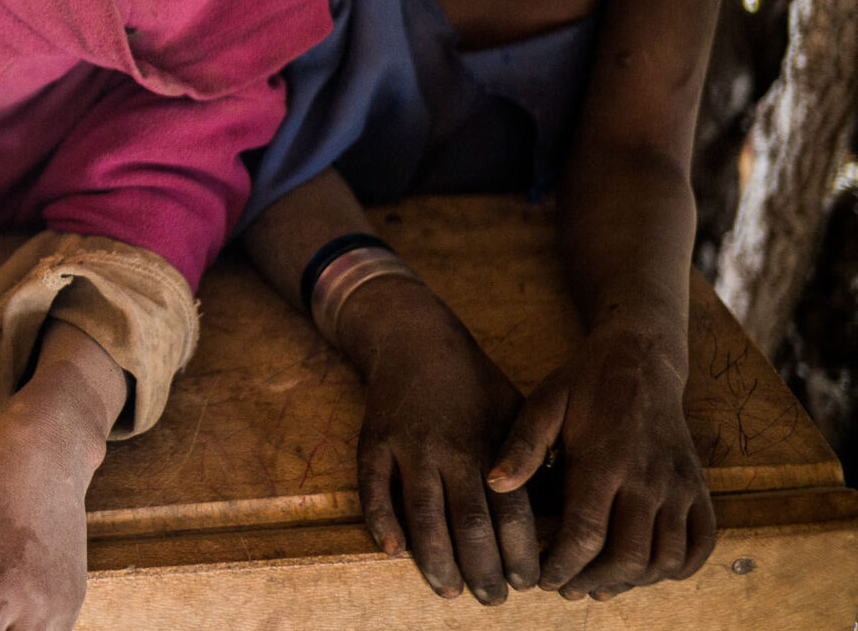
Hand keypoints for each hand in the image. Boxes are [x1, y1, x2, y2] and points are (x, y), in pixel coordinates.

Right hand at [348, 280, 539, 603]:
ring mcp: (408, 446)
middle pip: (469, 523)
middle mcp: (450, 449)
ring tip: (449, 590)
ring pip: (423, 515)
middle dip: (483, 569)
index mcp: (489, 444)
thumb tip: (562, 510)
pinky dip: (381, 521)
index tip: (528, 583)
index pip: (512, 512)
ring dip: (437, 560)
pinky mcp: (374, 442)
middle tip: (491, 599)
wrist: (413, 336)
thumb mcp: (515, 410)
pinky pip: (373, 489)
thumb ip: (533, 459)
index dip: (520, 553)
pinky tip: (393, 551)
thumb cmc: (473, 382)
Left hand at [488, 325, 712, 600]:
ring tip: (600, 583)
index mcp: (605, 461)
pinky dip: (679, 567)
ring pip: (666, 558)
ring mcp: (679, 486)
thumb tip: (494, 485)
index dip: (563, 565)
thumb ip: (521, 446)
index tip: (543, 579)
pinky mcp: (698, 488)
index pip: (586, 534)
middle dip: (594, 582)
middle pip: (629, 557)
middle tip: (568, 587)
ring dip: (634, 581)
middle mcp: (648, 479)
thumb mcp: (544, 403)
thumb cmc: (584, 383)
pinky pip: (701, 544)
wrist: (642, 359)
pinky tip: (648, 569)